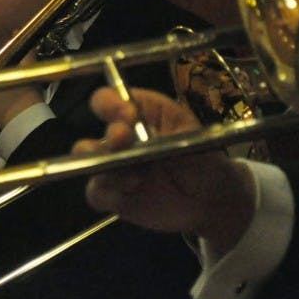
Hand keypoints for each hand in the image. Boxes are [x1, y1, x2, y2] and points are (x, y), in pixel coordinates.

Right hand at [73, 87, 254, 255]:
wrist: (211, 198)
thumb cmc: (201, 155)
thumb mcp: (194, 134)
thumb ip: (169, 128)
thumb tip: (141, 125)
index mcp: (134, 116)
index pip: (107, 101)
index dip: (110, 103)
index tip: (128, 113)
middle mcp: (117, 140)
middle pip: (91, 131)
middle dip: (108, 136)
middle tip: (123, 138)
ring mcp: (112, 169)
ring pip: (87, 163)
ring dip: (105, 166)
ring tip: (134, 175)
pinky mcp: (114, 197)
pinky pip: (96, 194)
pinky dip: (107, 192)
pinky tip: (129, 191)